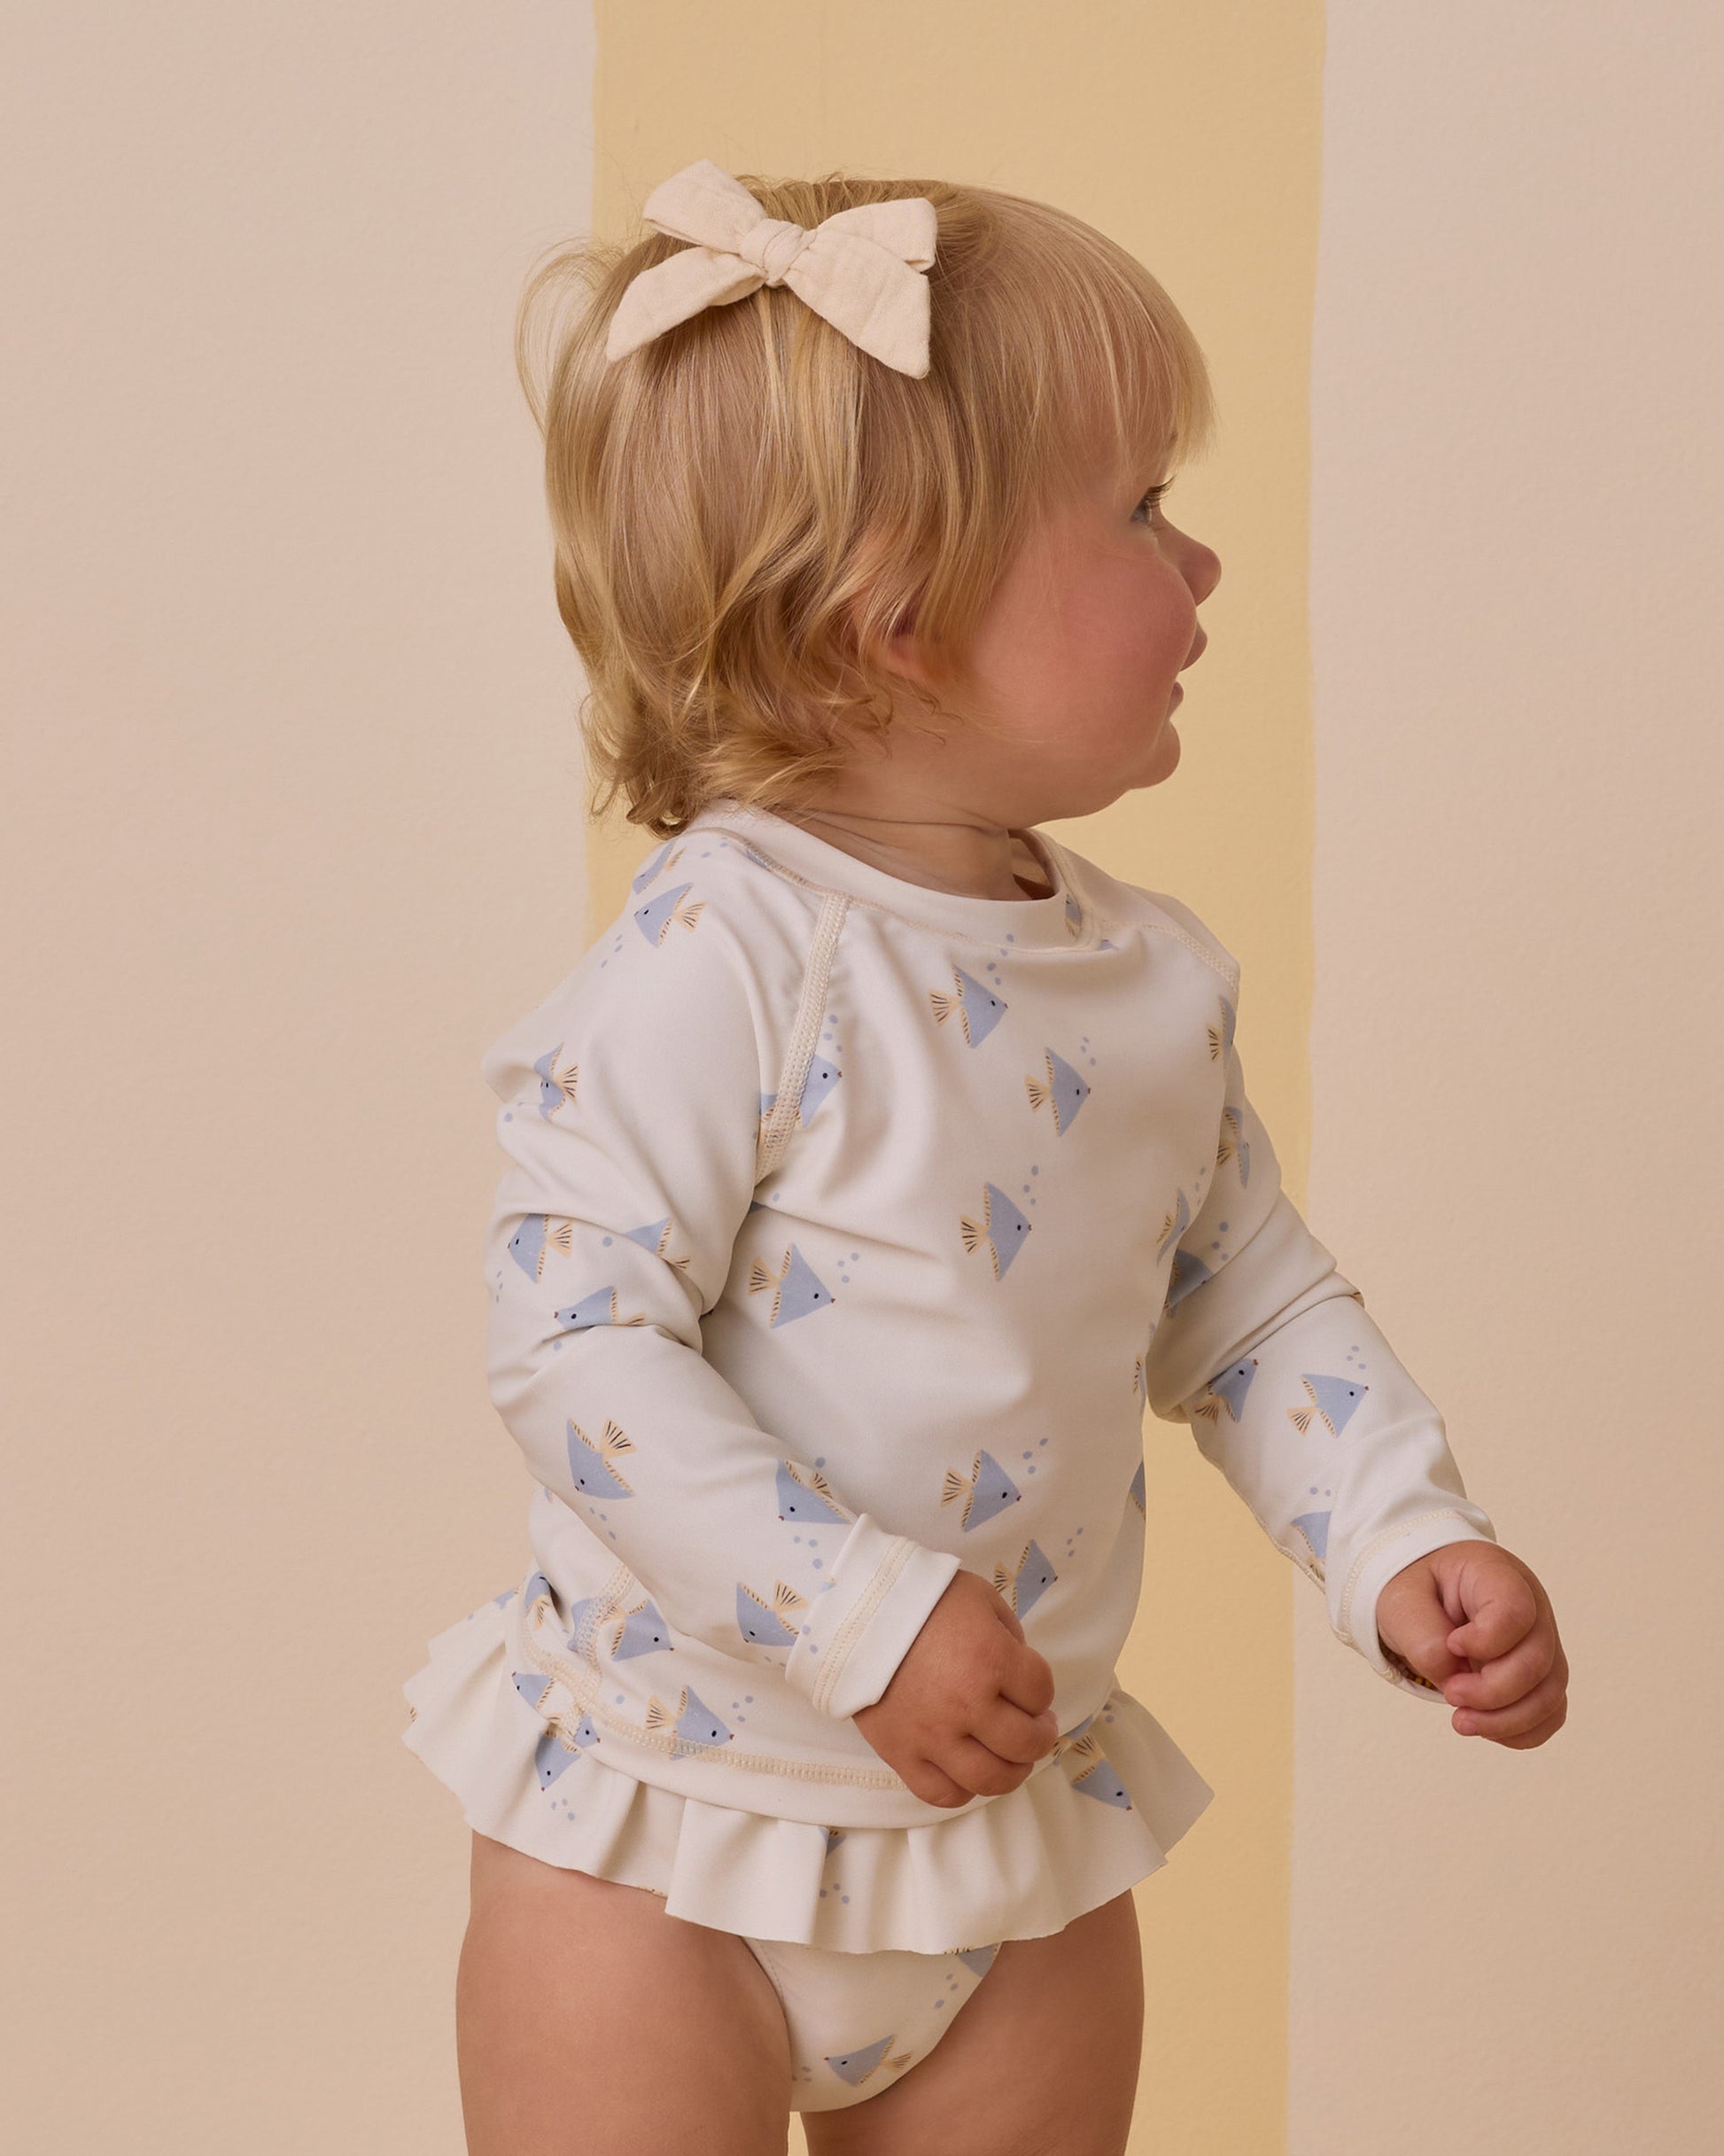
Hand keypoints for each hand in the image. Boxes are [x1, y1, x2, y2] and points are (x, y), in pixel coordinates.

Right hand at [851, 1569, 1061, 1807]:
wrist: (856, 1610)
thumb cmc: (923, 1597)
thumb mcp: (981, 1598)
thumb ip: (1009, 1636)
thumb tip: (1020, 1674)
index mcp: (991, 1659)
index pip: (1041, 1691)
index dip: (1042, 1691)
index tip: (1031, 1687)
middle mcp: (968, 1704)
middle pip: (1026, 1743)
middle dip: (1040, 1736)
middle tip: (1034, 1726)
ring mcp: (934, 1736)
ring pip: (992, 1779)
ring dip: (1013, 1771)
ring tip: (1008, 1755)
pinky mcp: (901, 1754)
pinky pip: (942, 1793)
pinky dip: (964, 1789)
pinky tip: (968, 1770)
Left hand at [1376, 1540, 1567, 1747]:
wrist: (1427, 1591)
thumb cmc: (1417, 1588)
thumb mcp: (1401, 1600)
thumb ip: (1423, 1637)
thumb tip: (1454, 1678)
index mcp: (1495, 1574)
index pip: (1515, 1611)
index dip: (1486, 1641)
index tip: (1452, 1644)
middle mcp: (1531, 1605)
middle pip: (1537, 1661)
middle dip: (1492, 1692)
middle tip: (1451, 1693)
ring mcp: (1541, 1640)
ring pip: (1549, 1693)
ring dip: (1506, 1720)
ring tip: (1462, 1721)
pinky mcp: (1540, 1673)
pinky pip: (1550, 1712)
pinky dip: (1521, 1731)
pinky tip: (1485, 1727)